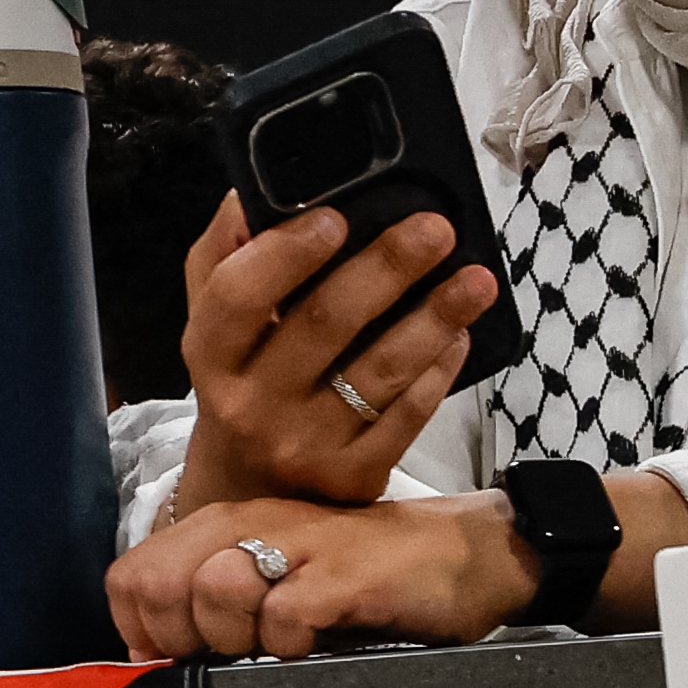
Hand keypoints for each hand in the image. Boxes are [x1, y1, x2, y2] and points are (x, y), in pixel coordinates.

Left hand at [108, 492, 540, 661]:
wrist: (469, 556)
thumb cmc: (365, 578)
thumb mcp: (276, 580)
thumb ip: (215, 601)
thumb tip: (159, 659)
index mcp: (223, 526)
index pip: (131, 579)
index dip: (142, 632)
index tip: (185, 658)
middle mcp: (250, 524)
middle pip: (158, 586)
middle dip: (185, 637)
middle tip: (236, 651)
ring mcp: (299, 545)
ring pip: (214, 592)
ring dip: (240, 638)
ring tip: (283, 643)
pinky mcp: (344, 574)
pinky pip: (283, 618)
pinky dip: (294, 644)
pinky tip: (323, 640)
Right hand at [174, 194, 495, 511]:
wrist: (250, 492)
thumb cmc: (243, 384)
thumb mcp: (214, 328)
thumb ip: (223, 261)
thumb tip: (244, 195)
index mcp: (211, 354)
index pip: (237, 297)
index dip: (285, 255)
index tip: (336, 216)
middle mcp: (251, 402)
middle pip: (324, 325)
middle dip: (386, 269)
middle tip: (436, 228)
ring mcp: (305, 444)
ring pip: (378, 372)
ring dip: (434, 319)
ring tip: (476, 279)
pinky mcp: (353, 477)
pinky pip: (407, 416)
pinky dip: (439, 372)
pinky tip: (461, 336)